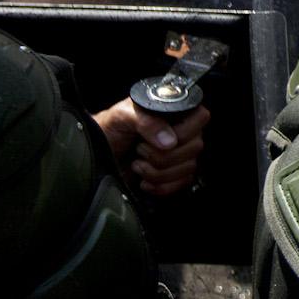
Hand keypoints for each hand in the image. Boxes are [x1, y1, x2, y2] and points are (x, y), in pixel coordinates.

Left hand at [92, 97, 211, 197]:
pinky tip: (144, 180)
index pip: (201, 117)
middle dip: (162, 155)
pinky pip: (182, 184)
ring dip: (158, 172)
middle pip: (194, 147)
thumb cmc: (110, 129)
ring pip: (188, 168)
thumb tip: (169, 141)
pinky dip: (160, 186)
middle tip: (140, 149)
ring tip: (138, 164)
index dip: (184, 131)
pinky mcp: (175, 175)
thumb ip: (146, 122)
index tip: (160, 139)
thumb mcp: (123, 116)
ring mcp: (180, 154)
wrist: (97, 154)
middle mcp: (182, 131)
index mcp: (174, 111)